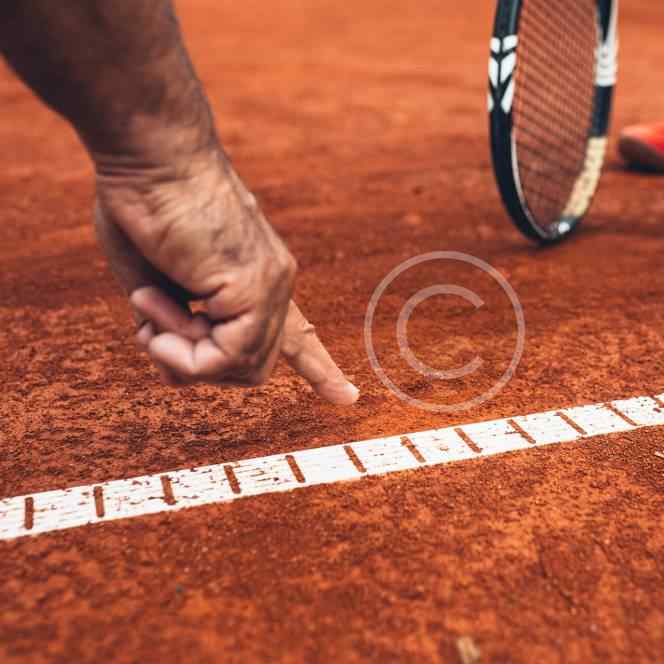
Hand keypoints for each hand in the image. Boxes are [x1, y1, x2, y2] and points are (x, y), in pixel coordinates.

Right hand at [94, 149, 358, 403]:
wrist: (149, 154)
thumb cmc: (142, 205)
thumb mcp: (154, 281)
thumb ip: (174, 325)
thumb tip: (178, 370)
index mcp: (256, 279)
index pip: (297, 334)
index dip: (318, 369)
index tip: (348, 398)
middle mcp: (274, 284)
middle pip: (248, 369)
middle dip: (193, 365)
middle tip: (153, 328)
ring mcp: (271, 285)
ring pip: (237, 370)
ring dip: (178, 353)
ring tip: (149, 304)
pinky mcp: (254, 286)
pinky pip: (224, 358)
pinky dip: (180, 349)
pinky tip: (154, 305)